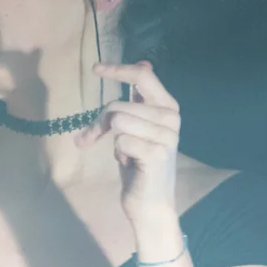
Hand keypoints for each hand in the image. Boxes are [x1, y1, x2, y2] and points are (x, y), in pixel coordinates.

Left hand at [76, 60, 180, 223]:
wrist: (151, 204)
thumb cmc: (140, 163)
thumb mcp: (139, 125)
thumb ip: (140, 98)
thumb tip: (144, 62)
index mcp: (168, 106)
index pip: (143, 76)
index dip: (118, 69)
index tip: (95, 69)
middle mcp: (171, 118)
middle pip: (118, 104)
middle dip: (100, 121)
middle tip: (95, 138)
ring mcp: (166, 136)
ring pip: (117, 119)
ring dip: (108, 138)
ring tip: (121, 152)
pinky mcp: (157, 153)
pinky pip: (120, 140)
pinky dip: (118, 153)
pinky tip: (129, 163)